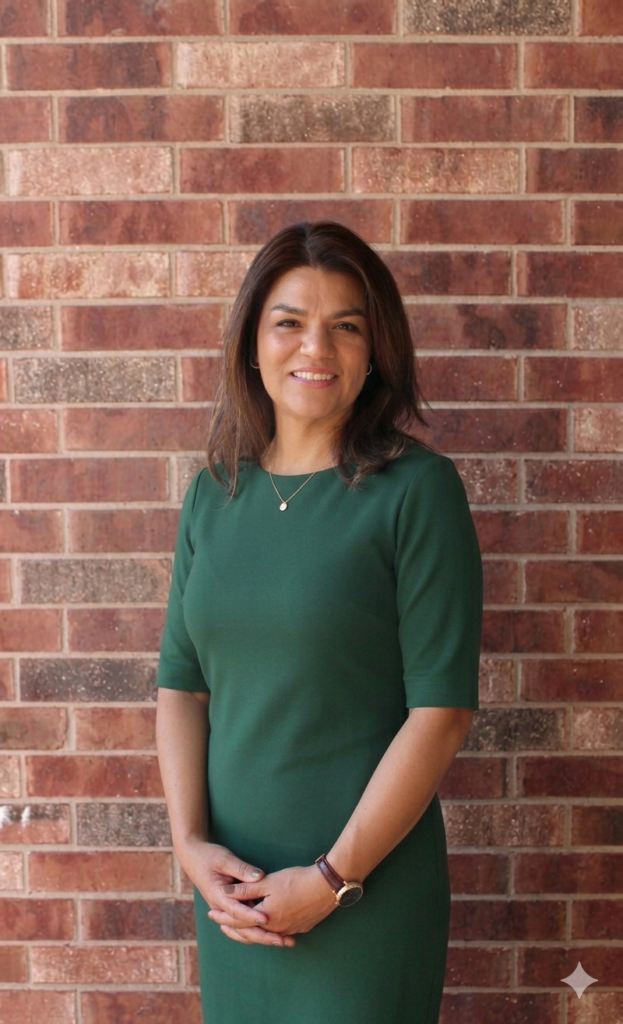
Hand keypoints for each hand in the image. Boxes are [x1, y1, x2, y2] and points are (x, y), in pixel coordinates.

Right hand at [177, 838, 294, 947]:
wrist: (193, 858)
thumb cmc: (208, 856)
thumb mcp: (224, 859)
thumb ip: (241, 869)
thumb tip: (259, 877)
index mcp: (218, 896)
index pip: (236, 911)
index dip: (251, 916)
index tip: (267, 919)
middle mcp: (221, 908)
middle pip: (242, 928)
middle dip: (262, 936)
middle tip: (282, 941)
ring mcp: (226, 910)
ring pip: (243, 930)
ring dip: (263, 937)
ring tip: (284, 941)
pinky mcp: (231, 908)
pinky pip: (243, 925)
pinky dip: (257, 931)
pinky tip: (273, 935)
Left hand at [208, 864, 336, 944]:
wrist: (326, 886)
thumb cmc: (296, 881)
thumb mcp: (268, 882)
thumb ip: (245, 889)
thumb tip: (226, 892)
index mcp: (265, 918)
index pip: (238, 920)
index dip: (224, 916)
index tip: (211, 913)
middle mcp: (276, 928)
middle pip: (251, 931)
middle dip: (235, 927)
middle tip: (221, 924)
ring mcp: (290, 930)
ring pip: (266, 933)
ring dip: (253, 929)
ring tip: (243, 925)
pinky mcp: (302, 927)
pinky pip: (281, 932)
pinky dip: (270, 930)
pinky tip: (269, 925)